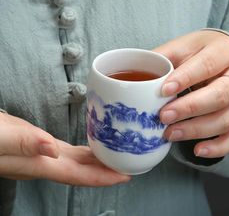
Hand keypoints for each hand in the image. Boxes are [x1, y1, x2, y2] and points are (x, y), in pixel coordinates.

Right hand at [0, 113, 129, 185]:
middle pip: (83, 171)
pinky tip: (95, 148)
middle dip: (107, 171)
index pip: (77, 175)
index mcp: (40, 163)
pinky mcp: (43, 145)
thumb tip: (51, 149)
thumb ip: (24, 144)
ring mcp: (45, 155)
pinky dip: (86, 152)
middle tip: (129, 165)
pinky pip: (71, 152)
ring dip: (99, 162)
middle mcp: (46, 162)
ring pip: (78, 162)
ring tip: (118, 157)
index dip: (102, 177)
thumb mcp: (1, 138)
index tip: (124, 175)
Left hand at [154, 30, 228, 157]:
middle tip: (163, 116)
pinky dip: (217, 147)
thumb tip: (138, 73)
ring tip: (170, 133)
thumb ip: (164, 56)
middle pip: (220, 95)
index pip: (206, 65)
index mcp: (225, 51)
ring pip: (226, 119)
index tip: (163, 91)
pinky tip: (197, 150)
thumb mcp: (184, 46)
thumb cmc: (202, 52)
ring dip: (196, 130)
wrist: (228, 57)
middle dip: (189, 108)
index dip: (185, 79)